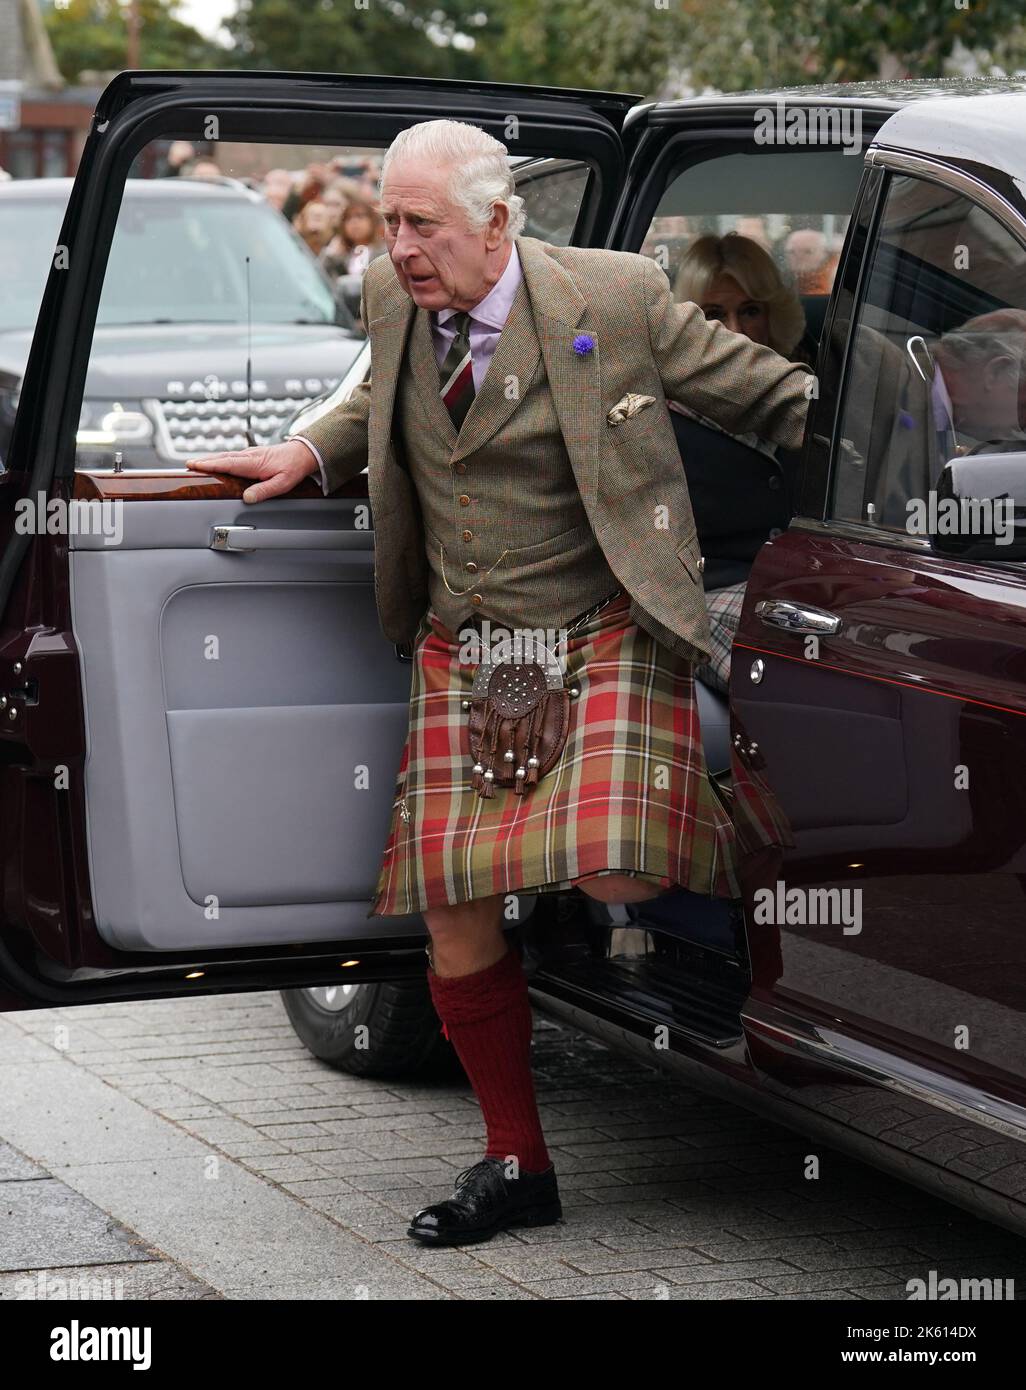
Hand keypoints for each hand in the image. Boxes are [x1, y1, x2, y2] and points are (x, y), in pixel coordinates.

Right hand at [185, 439, 318, 502]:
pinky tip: (213, 463)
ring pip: (225, 456)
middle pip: (222, 458)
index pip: (228, 463)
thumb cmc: (293, 468)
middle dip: (204, 461)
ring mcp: (249, 454)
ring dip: (209, 459)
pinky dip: (219, 459)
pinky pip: (231, 457)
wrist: (303, 453)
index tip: (195, 465)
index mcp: (254, 463)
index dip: (210, 465)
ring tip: (194, 464)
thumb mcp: (282, 483)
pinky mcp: (250, 455)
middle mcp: (249, 456)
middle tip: (187, 466)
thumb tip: (247, 498)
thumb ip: (264, 491)